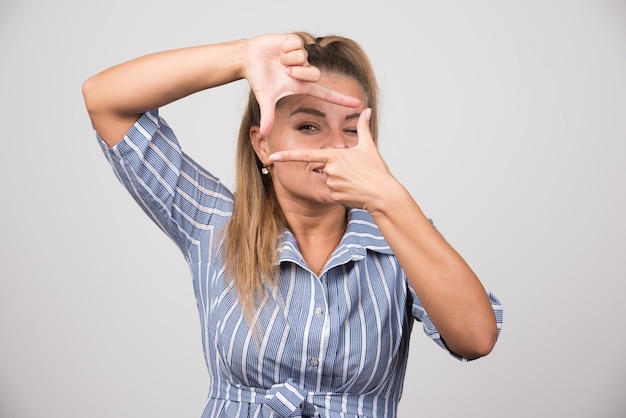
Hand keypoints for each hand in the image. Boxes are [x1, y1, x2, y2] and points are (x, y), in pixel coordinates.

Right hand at [244, 34, 362, 135]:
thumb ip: (268, 116)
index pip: (327, 94)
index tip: (359, 104)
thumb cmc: (259, 79)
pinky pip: (297, 44)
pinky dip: (286, 48)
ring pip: (304, 58)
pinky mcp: (296, 42)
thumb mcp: (266, 98)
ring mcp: (302, 57)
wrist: (249, 58)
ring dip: (289, 60)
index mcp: (303, 85)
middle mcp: (305, 71)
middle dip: (298, 73)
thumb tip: (264, 134)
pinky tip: (279, 50)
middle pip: (314, 73)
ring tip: (279, 61)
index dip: (343, 100)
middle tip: (285, 72)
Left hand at [269, 109, 395, 210]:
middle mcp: (330, 169)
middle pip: (325, 168)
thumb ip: (363, 128)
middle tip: (355, 173)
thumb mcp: (369, 147)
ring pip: (329, 181)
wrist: (383, 194)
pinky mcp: (334, 195)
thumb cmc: (377, 171)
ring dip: (341, 182)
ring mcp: (331, 183)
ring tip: (356, 182)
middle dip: (337, 171)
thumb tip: (366, 110)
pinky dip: (342, 192)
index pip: (306, 155)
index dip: (288, 156)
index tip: (273, 157)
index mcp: (335, 155)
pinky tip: (355, 192)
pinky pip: (333, 192)